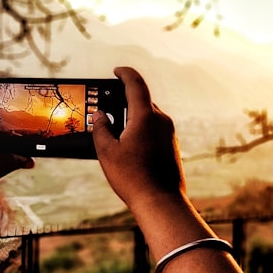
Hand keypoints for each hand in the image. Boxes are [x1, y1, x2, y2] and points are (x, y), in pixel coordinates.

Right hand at [92, 67, 186, 210]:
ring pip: (148, 116)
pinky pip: (155, 129)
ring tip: (116, 131)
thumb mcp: (107, 152)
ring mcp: (169, 133)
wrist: (161, 202)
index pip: (135, 84)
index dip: (125, 73)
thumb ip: (101, 128)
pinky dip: (141, 130)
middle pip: (142, 100)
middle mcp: (161, 120)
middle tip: (108, 107)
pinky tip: (129, 146)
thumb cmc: (132, 177)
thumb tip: (101, 115)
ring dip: (133, 117)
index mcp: (145, 116)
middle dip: (125, 100)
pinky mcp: (172, 146)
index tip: (116, 71)